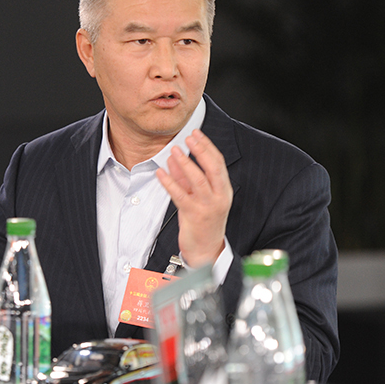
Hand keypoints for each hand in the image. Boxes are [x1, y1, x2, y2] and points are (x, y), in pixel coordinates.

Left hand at [155, 129, 231, 267]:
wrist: (206, 250)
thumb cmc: (203, 222)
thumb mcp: (198, 197)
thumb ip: (186, 178)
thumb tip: (176, 158)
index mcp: (224, 190)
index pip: (218, 163)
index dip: (207, 146)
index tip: (196, 134)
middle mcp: (219, 196)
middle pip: (212, 168)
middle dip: (200, 150)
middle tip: (188, 137)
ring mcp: (208, 206)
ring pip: (197, 179)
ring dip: (185, 162)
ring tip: (174, 150)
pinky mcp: (194, 215)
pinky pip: (180, 195)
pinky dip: (169, 182)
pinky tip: (161, 173)